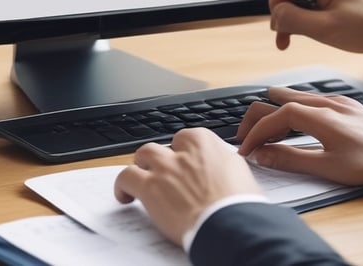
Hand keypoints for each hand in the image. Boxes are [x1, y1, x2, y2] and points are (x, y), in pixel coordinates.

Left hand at [114, 128, 260, 245]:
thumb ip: (224, 162)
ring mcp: (164, 167)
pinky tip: (125, 195)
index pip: (188, 137)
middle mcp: (182, 151)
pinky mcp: (149, 187)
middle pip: (164, 145)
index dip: (184, 152)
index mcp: (205, 143)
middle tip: (165, 172)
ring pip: (143, 154)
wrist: (230, 225)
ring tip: (142, 177)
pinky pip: (126, 177)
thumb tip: (221, 163)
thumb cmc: (239, 204)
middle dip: (163, 157)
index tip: (186, 162)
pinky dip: (122, 185)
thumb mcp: (240, 172)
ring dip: (142, 165)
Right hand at [236, 87, 362, 189]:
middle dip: (258, 118)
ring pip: (298, 96)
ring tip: (265, 122)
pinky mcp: (351, 107)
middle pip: (279, 101)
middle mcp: (326, 104)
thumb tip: (263, 154)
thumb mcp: (328, 167)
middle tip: (247, 135)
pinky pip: (316, 98)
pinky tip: (302, 114)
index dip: (254, 133)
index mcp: (317, 117)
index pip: (272, 118)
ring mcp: (340, 103)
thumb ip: (291, 159)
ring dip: (276, 109)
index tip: (246, 148)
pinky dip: (298, 106)